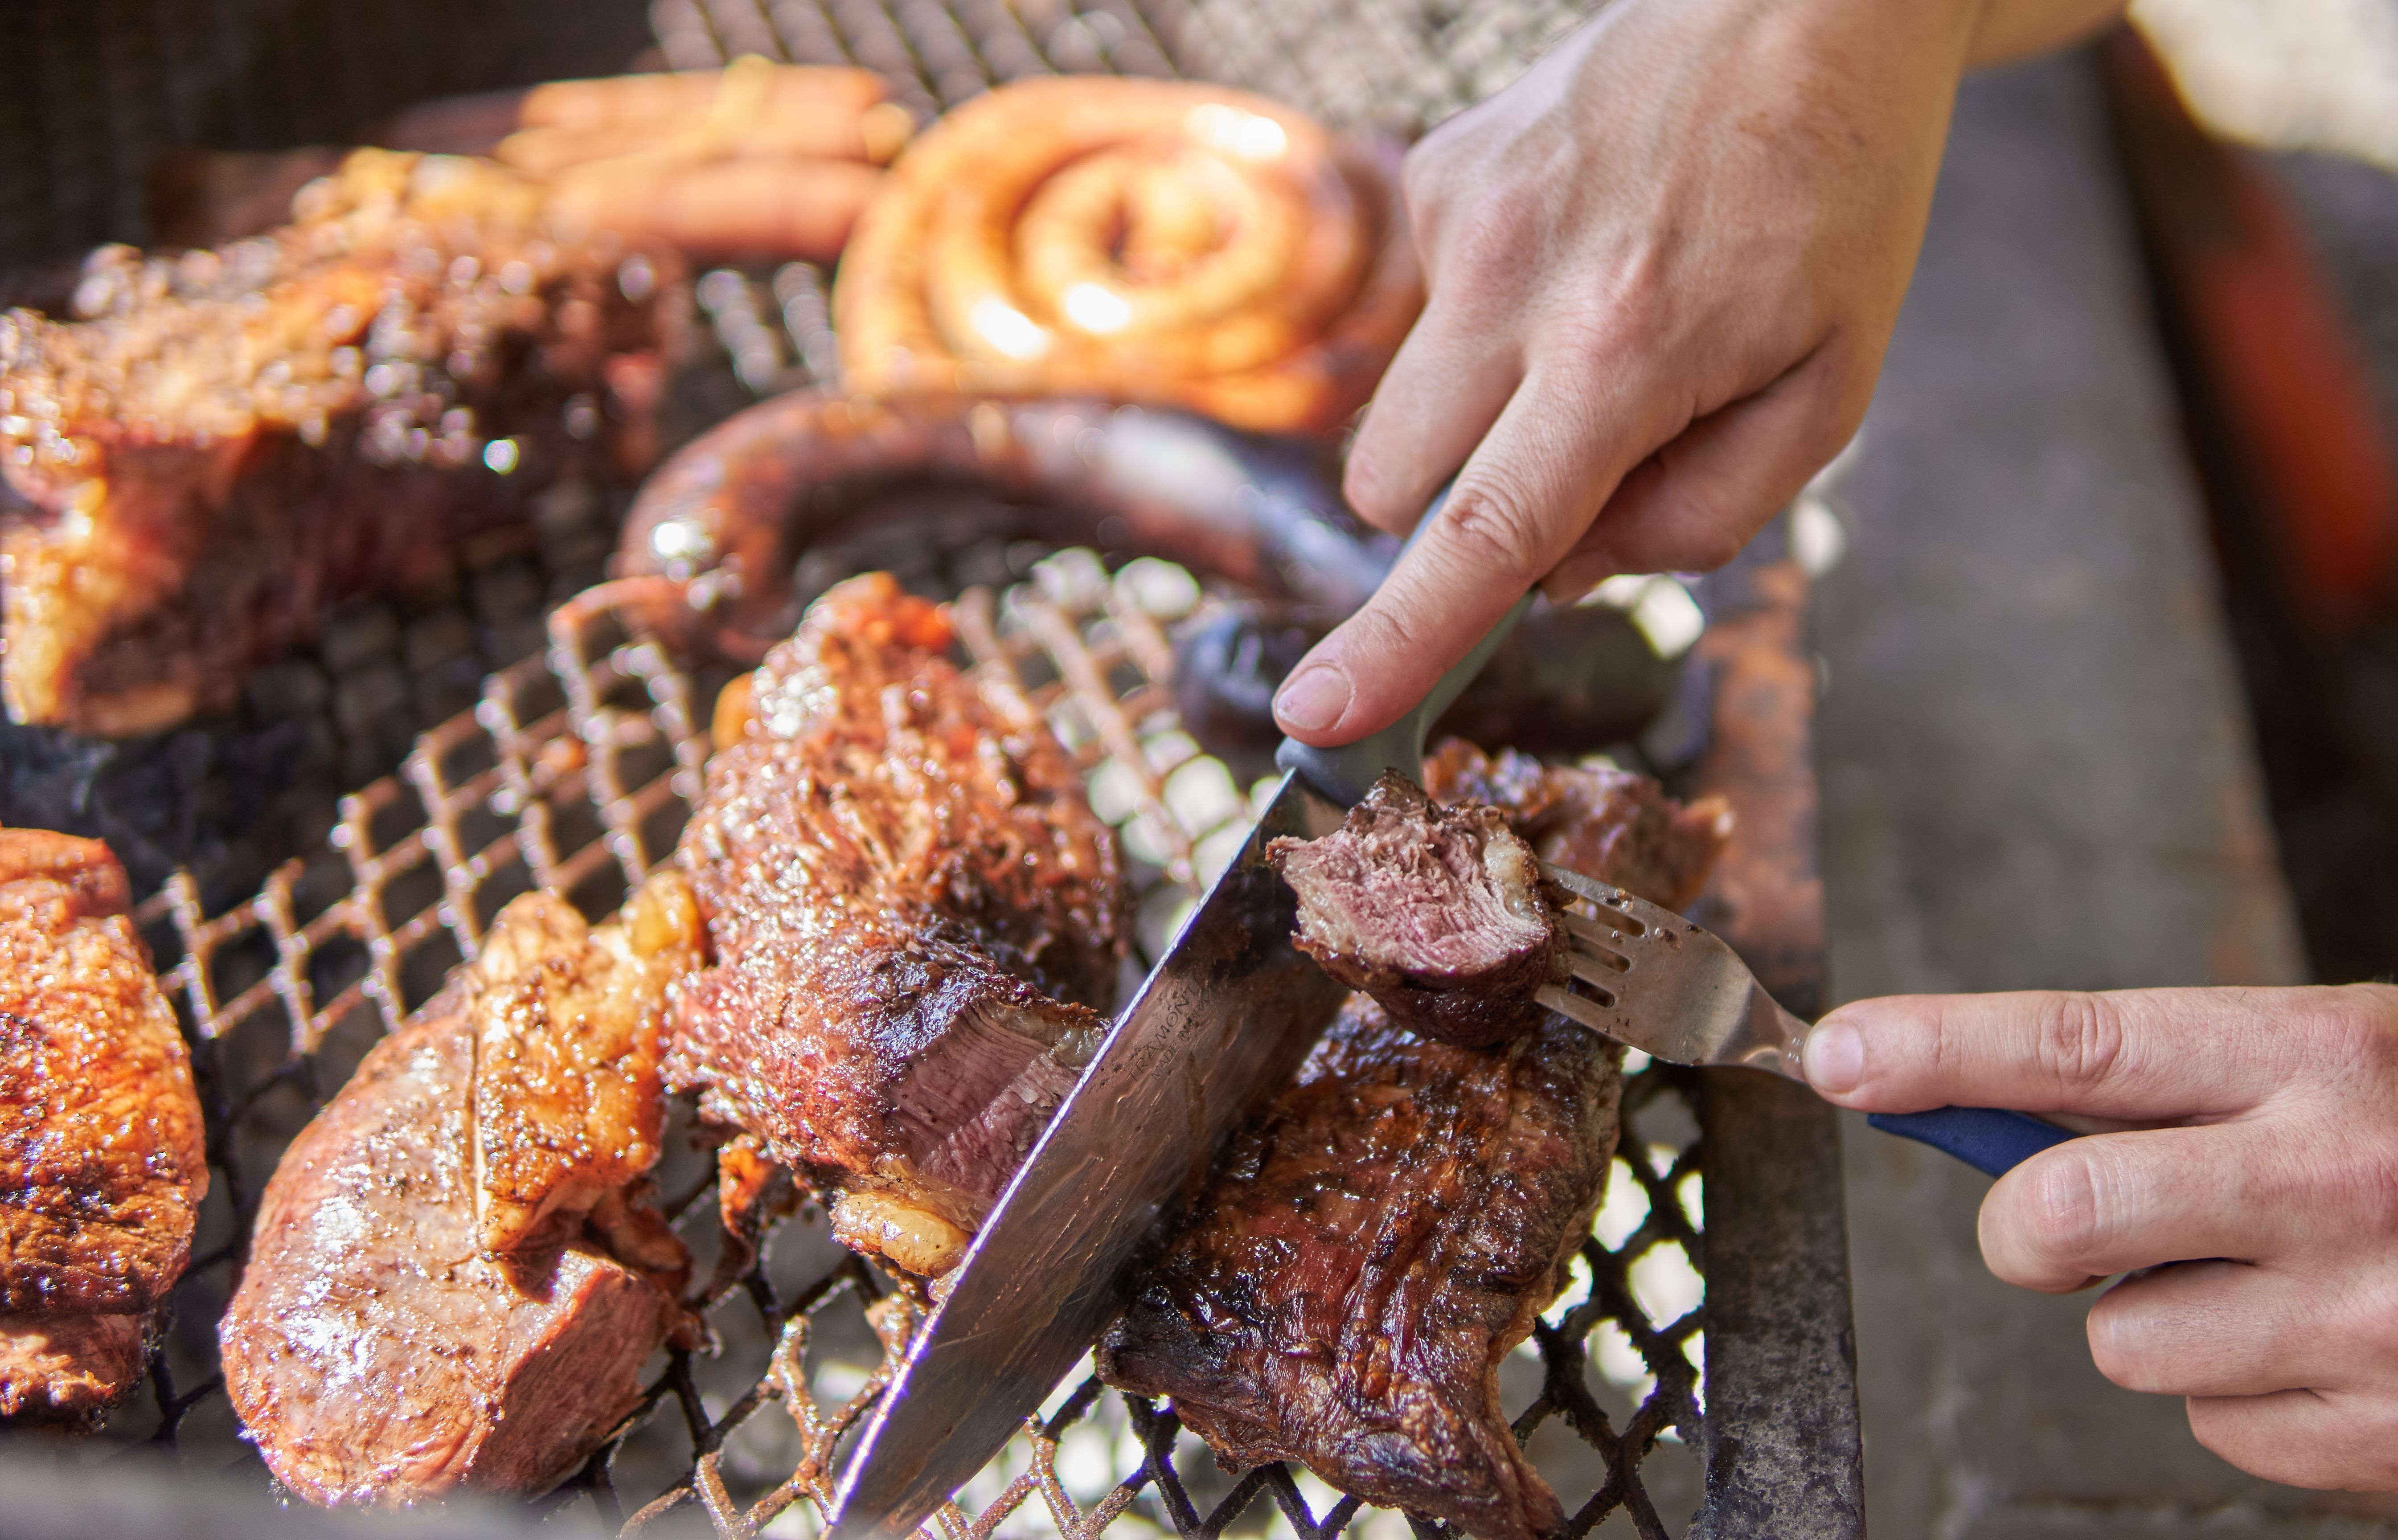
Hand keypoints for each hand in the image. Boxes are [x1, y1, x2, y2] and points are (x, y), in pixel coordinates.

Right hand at [1272, 0, 2131, 745]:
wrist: (1807, 0)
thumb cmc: (1834, 205)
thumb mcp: (1830, 392)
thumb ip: (1703, 516)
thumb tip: (1567, 569)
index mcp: (1626, 349)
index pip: (1482, 535)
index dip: (1394, 644)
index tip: (1317, 717)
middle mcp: (1516, 279)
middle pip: (1397, 490)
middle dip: (1455, 525)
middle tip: (1579, 469)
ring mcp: (1462, 215)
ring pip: (1399, 414)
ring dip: (1477, 424)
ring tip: (1598, 326)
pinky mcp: (1438, 171)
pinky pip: (1425, 315)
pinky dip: (1488, 327)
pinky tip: (1577, 254)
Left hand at [1803, 984, 2397, 1490]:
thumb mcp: (2336, 1064)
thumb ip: (2170, 1088)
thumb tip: (1973, 1110)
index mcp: (2320, 1057)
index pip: (2077, 1045)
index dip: (1938, 1048)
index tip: (1838, 1054)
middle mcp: (2336, 1181)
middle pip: (2057, 1214)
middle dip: (2025, 1229)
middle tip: (2065, 1225)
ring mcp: (2362, 1318)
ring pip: (2121, 1338)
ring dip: (2163, 1316)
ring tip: (2275, 1281)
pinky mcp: (2376, 1434)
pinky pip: (2210, 1420)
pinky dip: (2247, 1391)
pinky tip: (2330, 1349)